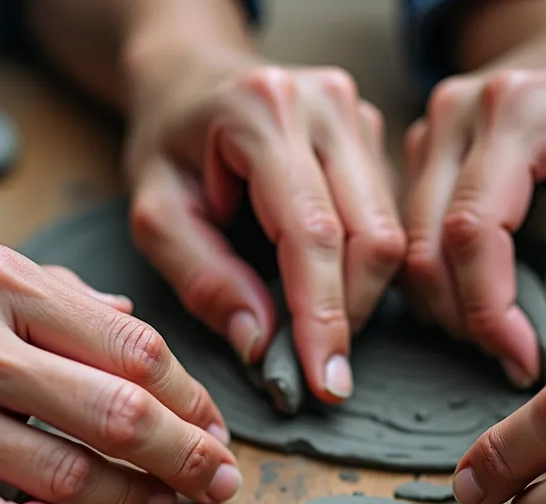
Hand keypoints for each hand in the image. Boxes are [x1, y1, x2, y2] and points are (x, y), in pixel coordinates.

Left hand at [123, 48, 403, 403]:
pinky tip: (328, 287)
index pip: (312, 232)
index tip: (327, 384)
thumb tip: (262, 345)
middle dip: (348, 315)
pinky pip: (389, 221)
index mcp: (262, 112)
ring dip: (359, 297)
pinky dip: (364, 270)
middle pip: (370, 236)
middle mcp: (325, 103)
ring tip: (316, 328)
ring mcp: (359, 115)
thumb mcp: (155, 214)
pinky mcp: (376, 135)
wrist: (192, 76)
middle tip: (318, 370)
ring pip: (390, 234)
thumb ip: (204, 279)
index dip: (323, 317)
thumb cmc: (168, 144)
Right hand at [402, 0, 545, 385]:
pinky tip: (475, 301)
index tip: (524, 356)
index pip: (473, 229)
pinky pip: (405, 236)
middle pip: (426, 245)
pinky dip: (435, 282)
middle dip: (465, 319)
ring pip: (405, 248)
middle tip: (515, 355)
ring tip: (500, 332)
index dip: (489, 307)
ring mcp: (425, 130)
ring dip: (446, 307)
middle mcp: (457, 114)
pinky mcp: (411, 152)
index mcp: (520, 111)